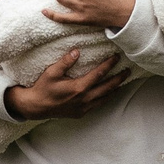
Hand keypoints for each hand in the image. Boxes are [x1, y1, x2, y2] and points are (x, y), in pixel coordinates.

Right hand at [7, 47, 132, 120]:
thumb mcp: (52, 72)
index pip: (99, 74)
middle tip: (128, 71)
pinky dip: (106, 98)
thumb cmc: (43, 88)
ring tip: (122, 81)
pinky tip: (109, 93)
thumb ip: (65, 61)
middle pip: (107, 88)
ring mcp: (84, 108)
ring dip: (115, 89)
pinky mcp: (81, 113)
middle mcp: (84, 99)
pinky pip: (98, 105)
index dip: (109, 65)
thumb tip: (77, 51)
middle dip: (119, 78)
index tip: (117, 57)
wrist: (36, 107)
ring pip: (105, 98)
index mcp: (78, 88)